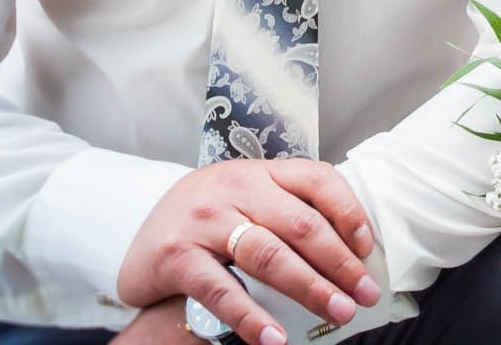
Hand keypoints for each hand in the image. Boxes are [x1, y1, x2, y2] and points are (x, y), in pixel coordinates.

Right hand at [117, 160, 378, 344]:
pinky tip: (275, 338)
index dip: (350, 212)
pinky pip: (222, 290)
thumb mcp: (244, 200)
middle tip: (365, 294)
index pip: (318, 180)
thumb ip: (285, 213)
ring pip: (269, 255)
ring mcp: (205, 221)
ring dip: (310, 287)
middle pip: (301, 224)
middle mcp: (235, 188)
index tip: (368, 247)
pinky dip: (252, 317)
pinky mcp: (177, 257)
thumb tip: (347, 253)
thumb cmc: (203, 220)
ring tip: (338, 311)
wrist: (133, 234)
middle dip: (341, 263)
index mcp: (259, 173)